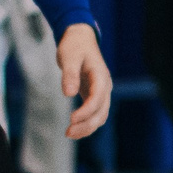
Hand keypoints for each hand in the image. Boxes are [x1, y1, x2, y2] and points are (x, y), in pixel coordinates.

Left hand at [59, 23, 112, 139]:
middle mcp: (105, 86)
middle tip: (68, 132)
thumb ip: (69, 75)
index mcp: (101, 75)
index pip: (98, 98)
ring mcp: (101, 92)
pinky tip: (74, 129)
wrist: (80, 39)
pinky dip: (87, 123)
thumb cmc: (74, 46)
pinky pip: (95, 114)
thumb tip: (68, 94)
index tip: (72, 119)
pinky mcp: (94, 95)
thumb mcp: (69, 57)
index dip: (86, 111)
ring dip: (87, 127)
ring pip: (100, 116)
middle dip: (86, 124)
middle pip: (101, 111)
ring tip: (69, 134)